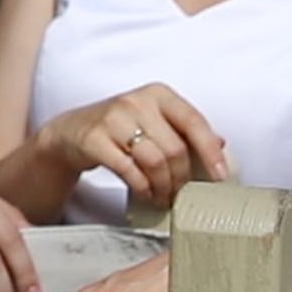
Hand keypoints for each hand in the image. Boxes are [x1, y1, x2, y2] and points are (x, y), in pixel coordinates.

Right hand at [34, 83, 227, 211]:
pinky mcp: (94, 139)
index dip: (210, 152)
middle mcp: (136, 102)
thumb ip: (184, 129)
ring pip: (154, 161)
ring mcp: (113, 119)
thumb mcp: (153, 120)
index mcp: (157, 94)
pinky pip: (129, 170)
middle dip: (182, 179)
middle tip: (182, 194)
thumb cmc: (120, 128)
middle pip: (175, 148)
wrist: (70, 132)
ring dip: (163, 187)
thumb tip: (221, 145)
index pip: (193, 121)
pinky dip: (142, 188)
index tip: (220, 176)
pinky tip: (145, 193)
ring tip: (164, 197)